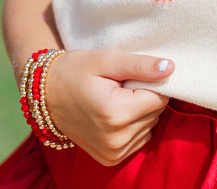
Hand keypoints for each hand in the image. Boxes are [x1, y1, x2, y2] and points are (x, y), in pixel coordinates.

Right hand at [45, 49, 173, 165]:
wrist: (46, 94)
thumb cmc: (76, 70)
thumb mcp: (107, 59)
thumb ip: (140, 65)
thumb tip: (170, 68)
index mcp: (116, 114)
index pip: (159, 97)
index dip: (150, 81)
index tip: (129, 74)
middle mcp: (116, 140)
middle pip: (156, 112)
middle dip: (145, 95)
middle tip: (119, 84)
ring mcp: (113, 153)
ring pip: (150, 125)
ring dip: (139, 110)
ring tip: (115, 97)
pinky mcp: (111, 158)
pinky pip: (140, 138)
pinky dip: (133, 123)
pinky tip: (115, 112)